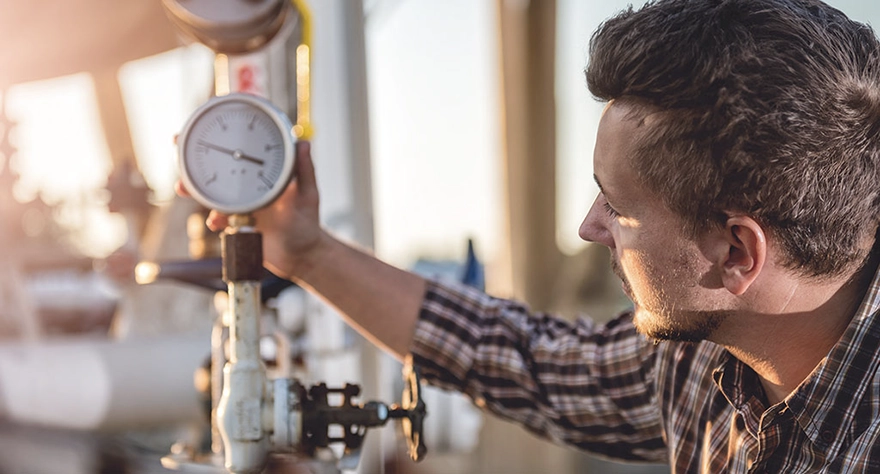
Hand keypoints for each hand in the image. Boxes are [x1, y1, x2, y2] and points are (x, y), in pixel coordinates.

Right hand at [176, 141, 322, 279]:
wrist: (299, 256)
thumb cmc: (307, 223)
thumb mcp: (307, 196)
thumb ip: (305, 171)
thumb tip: (303, 143)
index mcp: (266, 170)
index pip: (243, 144)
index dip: (224, 131)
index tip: (206, 121)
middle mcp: (248, 183)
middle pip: (217, 164)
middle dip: (194, 154)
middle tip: (177, 145)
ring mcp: (240, 201)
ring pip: (210, 189)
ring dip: (193, 187)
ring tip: (182, 187)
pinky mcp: (234, 220)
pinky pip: (216, 216)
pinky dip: (212, 217)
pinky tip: (215, 222)